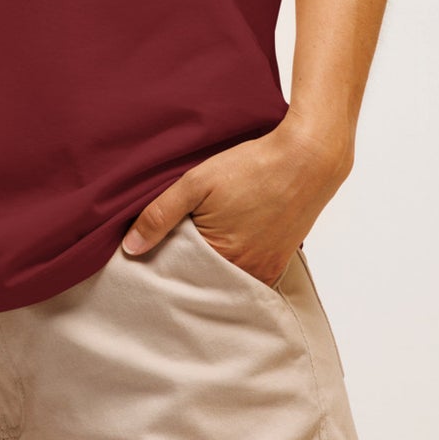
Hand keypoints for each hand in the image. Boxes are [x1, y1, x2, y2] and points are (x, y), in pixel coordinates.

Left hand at [121, 117, 352, 285]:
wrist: (307, 159)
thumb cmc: (252, 167)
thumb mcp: (196, 183)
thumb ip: (160, 215)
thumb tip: (131, 248)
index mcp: (223, 257)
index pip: (180, 276)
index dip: (162, 264)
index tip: (148, 258)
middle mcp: (248, 272)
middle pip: (204, 280)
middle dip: (185, 269)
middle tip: (168, 250)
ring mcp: (267, 269)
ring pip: (226, 277)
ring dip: (210, 266)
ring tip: (195, 244)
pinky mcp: (281, 260)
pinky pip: (250, 273)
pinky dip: (233, 264)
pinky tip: (224, 244)